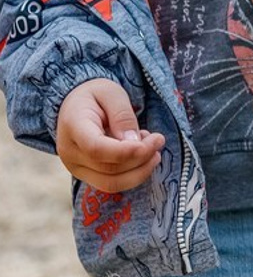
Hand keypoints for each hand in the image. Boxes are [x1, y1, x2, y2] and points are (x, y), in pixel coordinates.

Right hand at [55, 77, 164, 191]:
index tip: (152, 143)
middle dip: (141, 157)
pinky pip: (110, 183)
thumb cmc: (95, 95)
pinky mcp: (86, 175)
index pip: (96, 148)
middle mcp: (70, 153)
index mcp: (74, 126)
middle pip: (108, 168)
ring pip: (110, 183)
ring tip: (154, 149)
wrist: (74, 106)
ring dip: (140, 170)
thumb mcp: (112, 93)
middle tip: (159, 139)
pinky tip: (141, 153)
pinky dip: (132, 173)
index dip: (125, 151)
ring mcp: (76, 168)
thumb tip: (134, 143)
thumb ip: (123, 116)